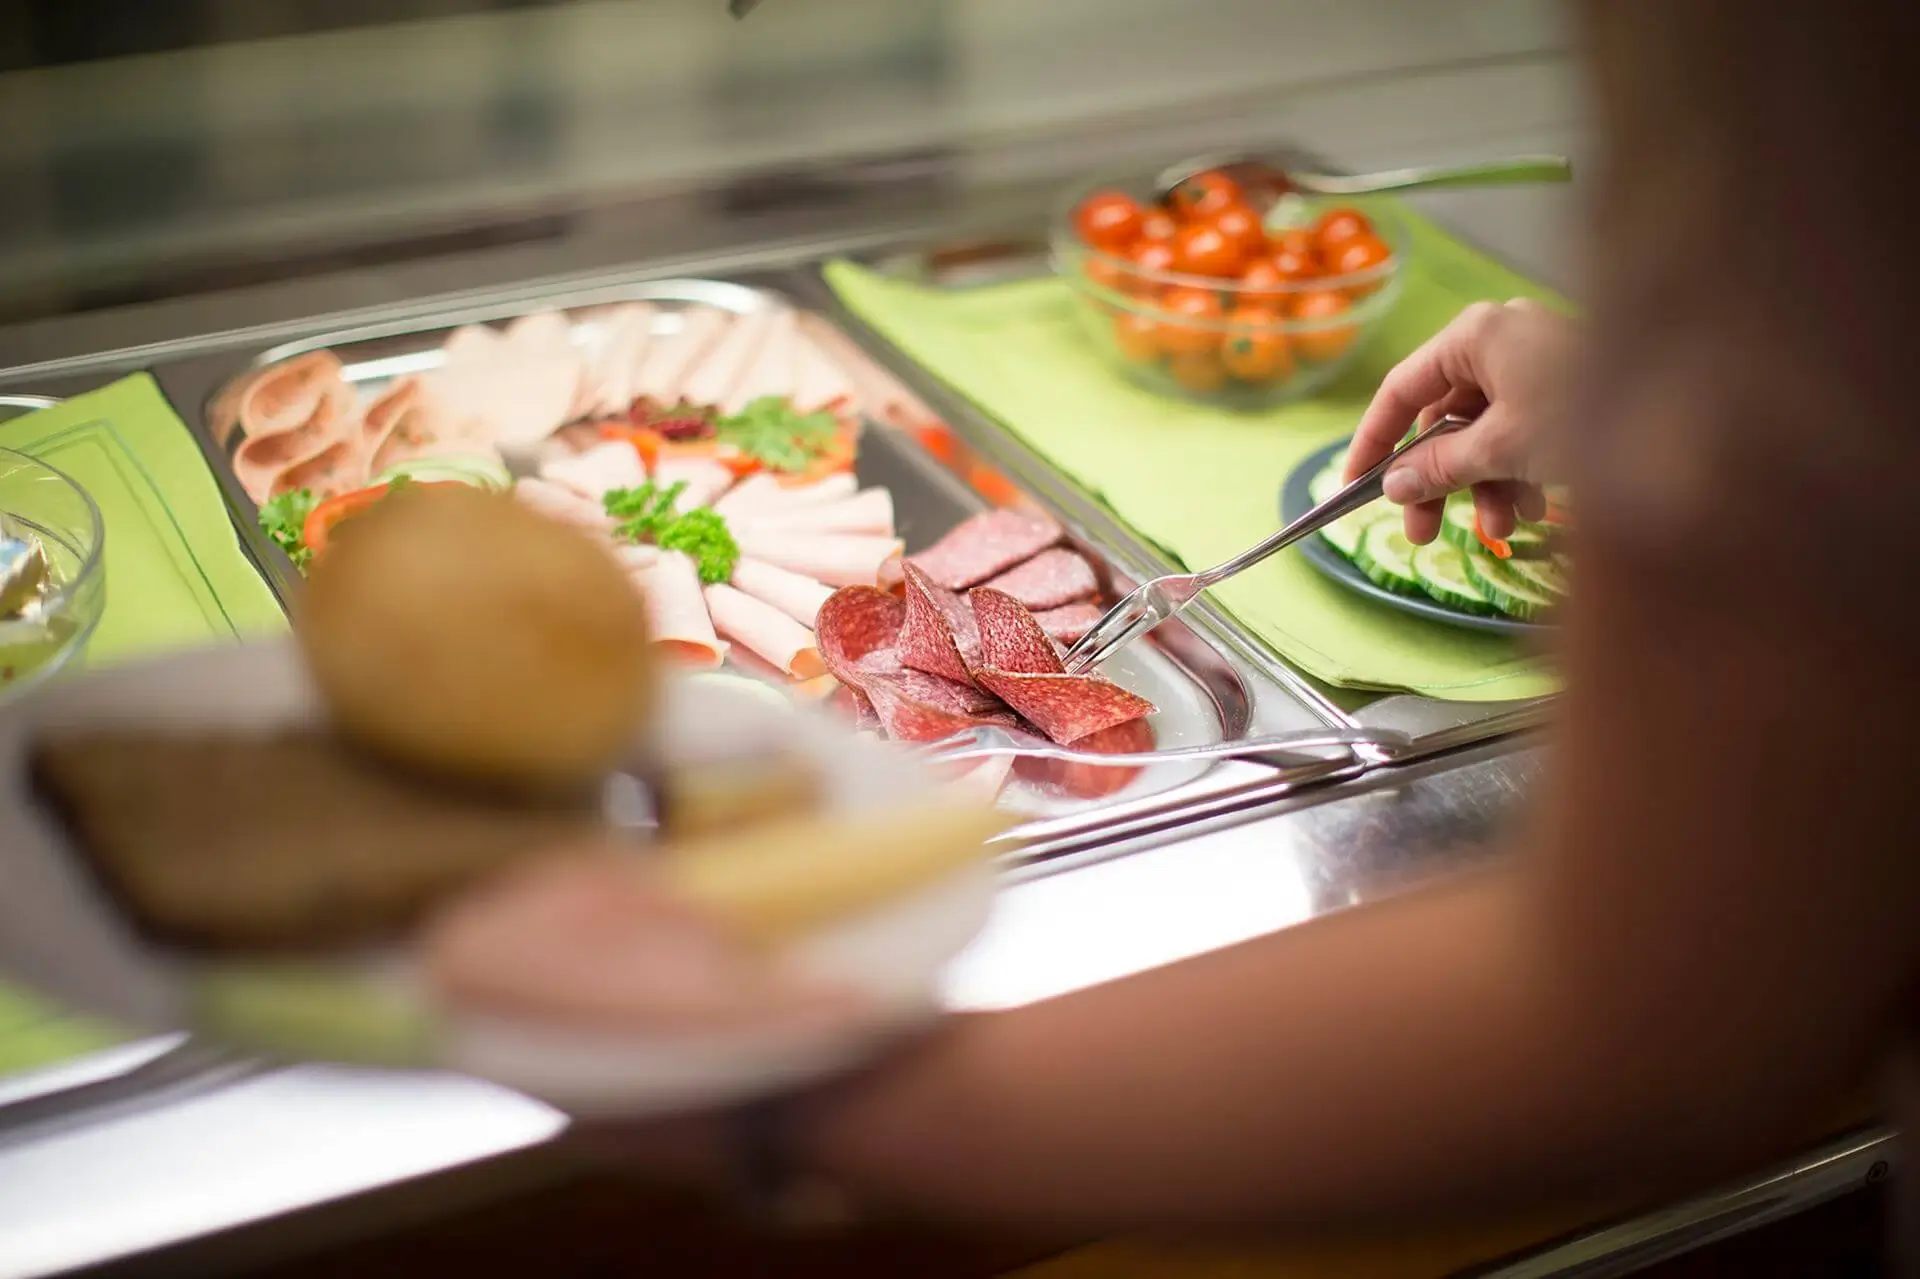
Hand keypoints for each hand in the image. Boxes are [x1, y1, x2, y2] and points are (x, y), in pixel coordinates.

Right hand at [1344, 298, 1574, 543]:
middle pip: (1444, 417)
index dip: (1373, 441)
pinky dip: (1521, 471)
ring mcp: (1539, 360)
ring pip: (1486, 430)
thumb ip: (1441, 466)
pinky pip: (1523, 429)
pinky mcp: (1571, 384)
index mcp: (1477, 335)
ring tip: (1503, 530)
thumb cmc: (1588, 416)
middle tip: (1423, 534)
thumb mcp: (1501, 448)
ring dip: (1485, 485)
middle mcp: (1504, 338)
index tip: (1354, 486)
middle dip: (1439, 480)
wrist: (1698, 414)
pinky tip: (1539, 509)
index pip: (1401, 389)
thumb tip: (1394, 484)